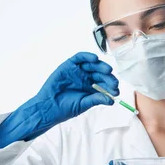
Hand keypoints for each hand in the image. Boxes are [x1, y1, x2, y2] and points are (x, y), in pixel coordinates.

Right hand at [0, 52, 117, 147]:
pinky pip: (79, 58)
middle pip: (100, 73)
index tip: (116, 91)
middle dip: (108, 77)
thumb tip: (112, 100)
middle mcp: (86, 78)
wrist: (49, 107)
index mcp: (91, 87)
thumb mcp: (84, 104)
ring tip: (108, 70)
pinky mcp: (68, 66)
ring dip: (101, 66)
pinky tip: (95, 59)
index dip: (111, 86)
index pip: (104, 83)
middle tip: (114, 82)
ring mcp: (77, 71)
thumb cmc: (65, 107)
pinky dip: (87, 56)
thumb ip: (97, 99)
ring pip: (92, 65)